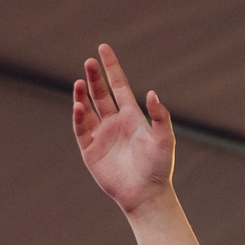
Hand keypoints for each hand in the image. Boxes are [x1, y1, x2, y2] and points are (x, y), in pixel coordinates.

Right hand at [71, 43, 175, 215]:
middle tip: (89, 61)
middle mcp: (114, 123)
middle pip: (100, 93)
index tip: (102, 49)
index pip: (118, 86)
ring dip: (82, 95)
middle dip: (94, 77)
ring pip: (87, 109)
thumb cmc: (159, 168)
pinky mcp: (90, 150)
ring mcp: (101, 135)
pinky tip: (78, 105)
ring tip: (80, 82)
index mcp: (131, 117)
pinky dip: (78, 116)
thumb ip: (160, 115)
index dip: (111, 68)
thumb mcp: (165, 139)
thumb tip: (153, 93)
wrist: (146, 195)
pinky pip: (81, 129)